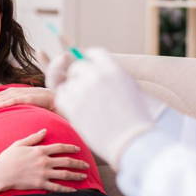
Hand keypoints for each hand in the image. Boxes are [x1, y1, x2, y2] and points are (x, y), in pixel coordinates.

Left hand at [0, 87, 54, 117]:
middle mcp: (13, 91)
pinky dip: (0, 104)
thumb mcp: (25, 103)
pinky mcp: (24, 98)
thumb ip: (17, 105)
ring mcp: (18, 94)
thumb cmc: (40, 102)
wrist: (54, 98)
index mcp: (13, 92)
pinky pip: (9, 102)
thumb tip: (10, 112)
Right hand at [0, 129, 89, 191]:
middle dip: (78, 162)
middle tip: (86, 164)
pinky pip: (56, 187)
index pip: (60, 148)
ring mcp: (43, 173)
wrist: (0, 173)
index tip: (78, 149)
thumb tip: (44, 130)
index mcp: (40, 150)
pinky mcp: (40, 184)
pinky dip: (66, 189)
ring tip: (84, 175)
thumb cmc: (8, 158)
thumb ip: (34, 137)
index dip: (71, 148)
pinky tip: (74, 190)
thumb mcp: (20, 143)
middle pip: (66, 161)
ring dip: (76, 175)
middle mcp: (44, 161)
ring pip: (64, 174)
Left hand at [45, 48, 166, 169]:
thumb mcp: (130, 88)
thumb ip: (112, 75)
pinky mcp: (71, 104)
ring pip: (67, 83)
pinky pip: (60, 96)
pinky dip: (66, 103)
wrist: (133, 142)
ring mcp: (82, 89)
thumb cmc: (136, 120)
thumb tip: (96, 69)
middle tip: (85, 93)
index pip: (94, 53)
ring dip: (73, 93)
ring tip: (88, 108)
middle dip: (79, 78)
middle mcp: (96, 74)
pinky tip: (78, 113)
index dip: (90, 61)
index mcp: (113, 68)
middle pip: (77, 67)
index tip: (88, 69)